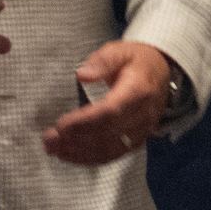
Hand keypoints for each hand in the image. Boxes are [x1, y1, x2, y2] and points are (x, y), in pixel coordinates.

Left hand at [44, 41, 169, 166]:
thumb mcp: (120, 51)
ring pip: (109, 150)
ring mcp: (141, 131)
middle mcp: (143, 115)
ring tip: (53, 148)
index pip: (111, 112)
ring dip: (78, 152)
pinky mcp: (136, 141)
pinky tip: (69, 155)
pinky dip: (88, 158)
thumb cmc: (137, 61)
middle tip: (49, 139)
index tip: (61, 125)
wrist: (161, 73)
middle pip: (107, 134)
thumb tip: (83, 76)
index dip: (84, 122)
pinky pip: (112, 154)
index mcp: (139, 91)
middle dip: (75, 140)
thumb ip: (102, 61)